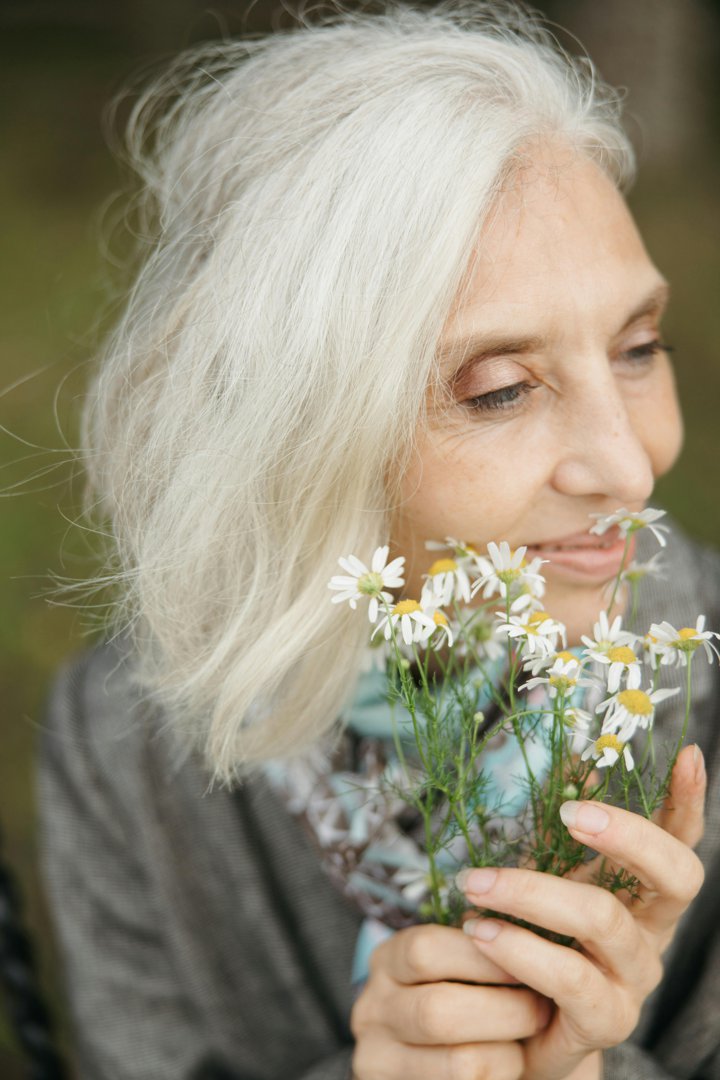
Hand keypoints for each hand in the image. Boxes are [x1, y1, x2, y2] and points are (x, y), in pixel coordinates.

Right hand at [350, 920, 551, 1078]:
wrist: (466, 1065)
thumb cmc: (477, 999)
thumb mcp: (471, 962)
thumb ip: (490, 934)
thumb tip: (535, 891)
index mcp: (390, 959)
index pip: (426, 949)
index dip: (485, 953)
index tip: (532, 953)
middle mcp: (372, 1006)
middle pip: (438, 1011)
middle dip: (506, 1009)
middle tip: (543, 1006)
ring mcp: (378, 1056)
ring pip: (459, 1062)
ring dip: (511, 1048)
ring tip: (533, 1036)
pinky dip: (501, 1076)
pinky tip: (514, 1064)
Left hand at [457, 743, 705, 1079]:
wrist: (518, 1026)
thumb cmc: (537, 936)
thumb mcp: (548, 873)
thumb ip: (563, 823)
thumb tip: (578, 757)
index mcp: (644, 892)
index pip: (682, 841)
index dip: (690, 800)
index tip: (688, 754)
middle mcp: (652, 933)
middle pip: (675, 877)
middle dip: (626, 835)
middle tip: (570, 812)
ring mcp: (633, 980)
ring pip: (605, 920)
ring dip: (534, 891)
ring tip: (477, 883)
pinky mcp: (602, 1021)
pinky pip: (569, 979)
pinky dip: (520, 949)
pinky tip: (480, 931)